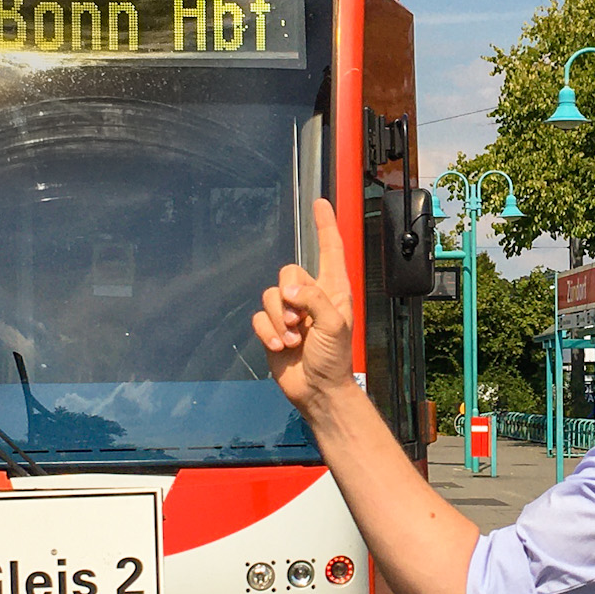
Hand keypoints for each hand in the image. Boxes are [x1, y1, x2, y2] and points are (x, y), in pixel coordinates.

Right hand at [252, 198, 355, 411]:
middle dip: (289, 296)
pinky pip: (259, 316)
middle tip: (300, 322)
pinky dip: (267, 331)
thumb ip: (314, 299)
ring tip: (293, 340)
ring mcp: (291, 312)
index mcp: (333, 290)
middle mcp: (311, 296)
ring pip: (271, 295)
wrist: (317, 390)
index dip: (325, 226)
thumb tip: (288, 290)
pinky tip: (280, 346)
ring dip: (279, 320)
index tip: (320, 203)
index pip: (330, 250)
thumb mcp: (335, 324)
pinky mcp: (274, 328)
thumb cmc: (335, 358)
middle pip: (288, 271)